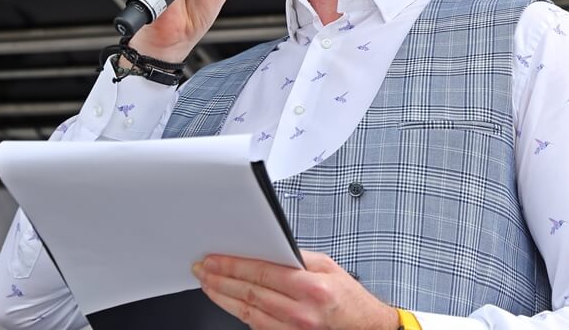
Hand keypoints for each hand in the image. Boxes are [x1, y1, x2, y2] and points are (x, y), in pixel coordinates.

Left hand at [193, 251, 399, 329]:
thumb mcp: (329, 266)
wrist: (366, 329)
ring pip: (247, 313)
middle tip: (202, 270)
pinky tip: (229, 301)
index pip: (262, 273)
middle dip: (220, 280)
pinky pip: (257, 326)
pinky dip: (239, 313)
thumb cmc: (349, 299)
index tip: (213, 259)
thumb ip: (297, 257)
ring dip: (223, 298)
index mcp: (311, 287)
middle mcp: (300, 312)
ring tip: (208, 284)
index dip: (232, 265)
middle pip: (249, 294)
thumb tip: (268, 248)